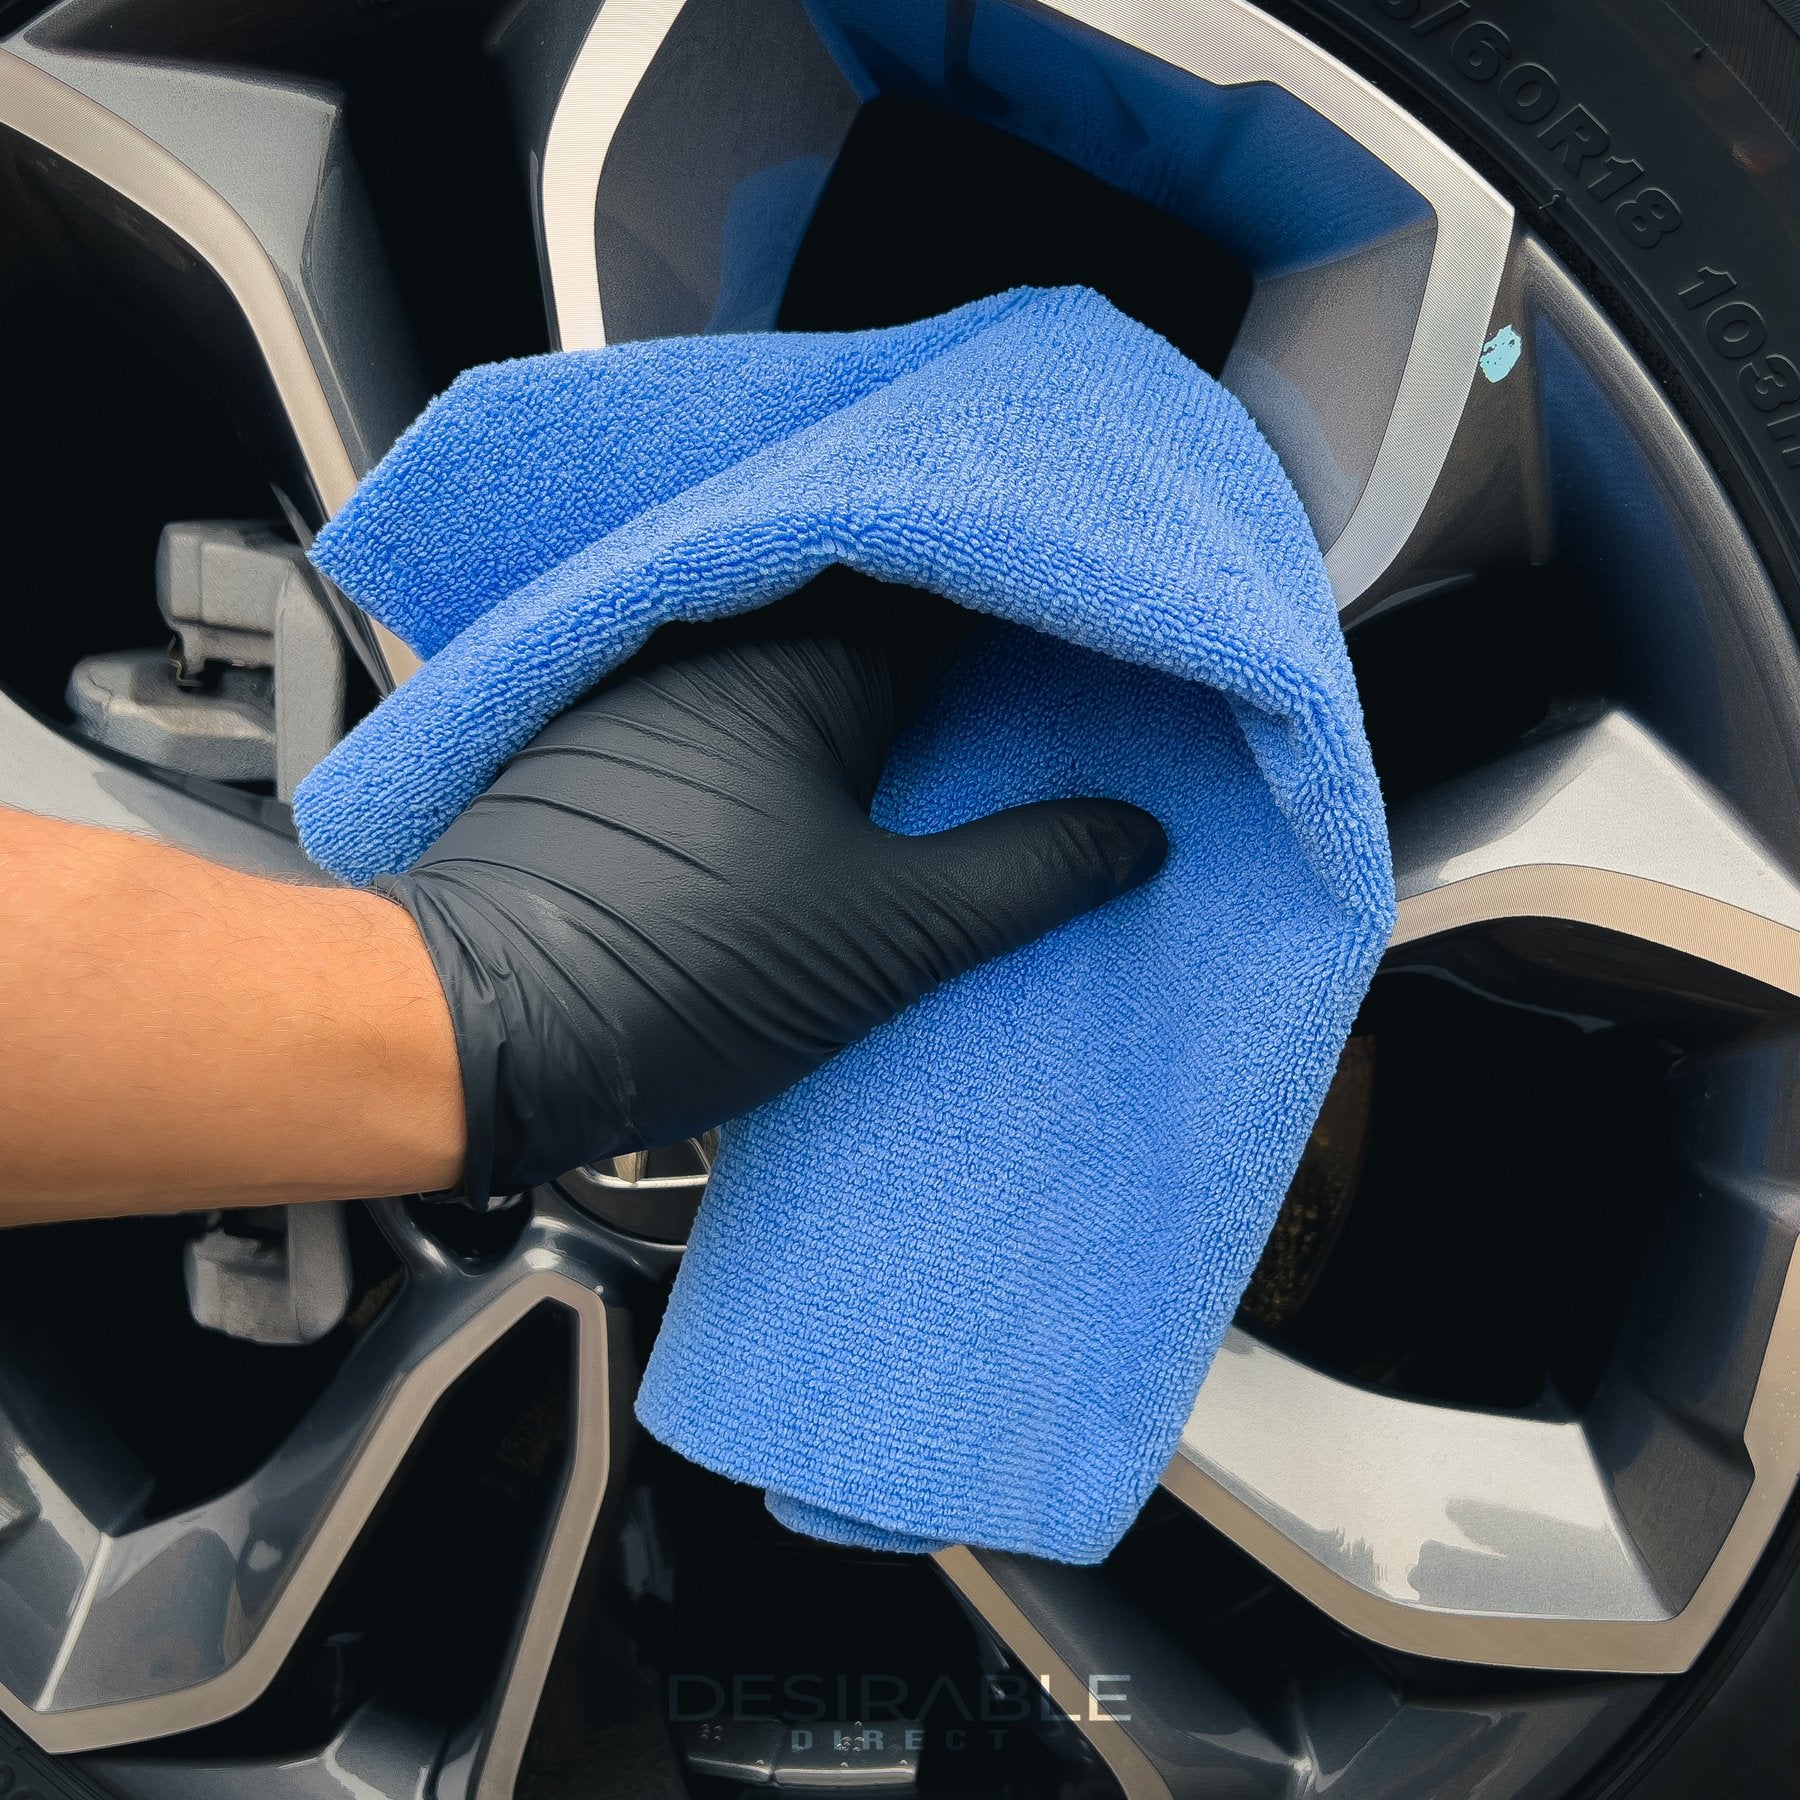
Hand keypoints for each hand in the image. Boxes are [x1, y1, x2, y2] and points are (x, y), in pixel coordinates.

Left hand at [380, 575, 1167, 1203]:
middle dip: (966, 652)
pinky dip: (806, 734)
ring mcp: (653, 692)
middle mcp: (718, 644)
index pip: (946, 586)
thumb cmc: (675, 969)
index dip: (1033, 608)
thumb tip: (1133, 836)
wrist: (474, 1032)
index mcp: (800, 656)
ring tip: (971, 742)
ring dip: (881, 692)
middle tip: (1057, 698)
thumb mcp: (885, 934)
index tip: (1105, 639)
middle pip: (875, 615)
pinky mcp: (609, 753)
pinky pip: (741, 710)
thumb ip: (1023, 875)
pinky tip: (848, 789)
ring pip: (801, 660)